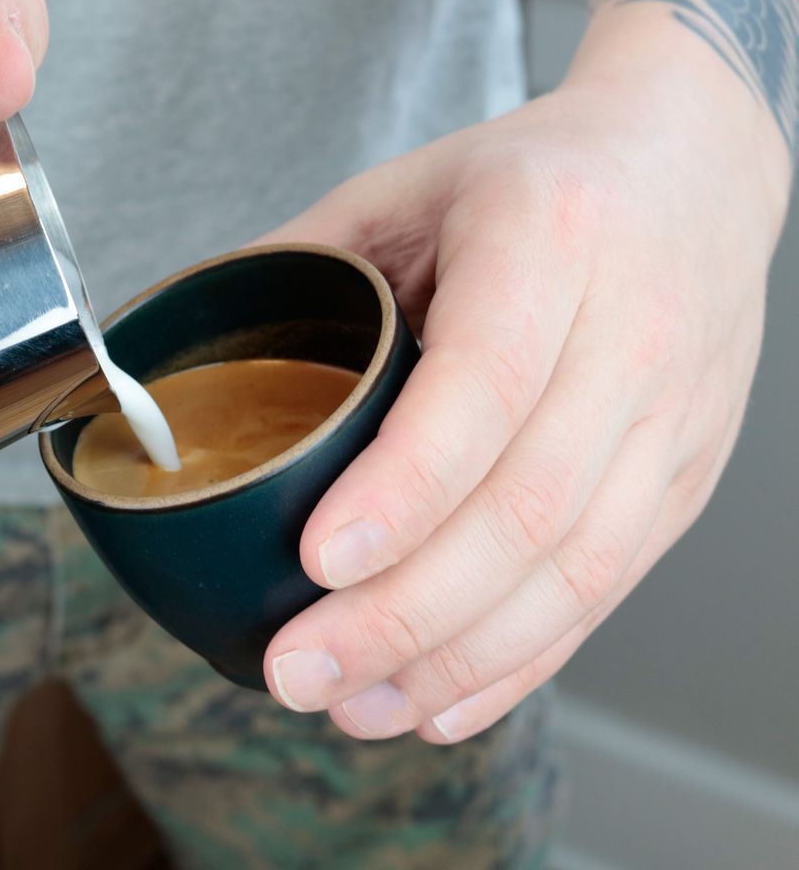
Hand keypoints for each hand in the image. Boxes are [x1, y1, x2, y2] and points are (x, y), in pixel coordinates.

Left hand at [257, 69, 786, 741]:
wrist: (693, 166)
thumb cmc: (534, 176)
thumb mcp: (404, 187)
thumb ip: (295, 268)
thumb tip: (176, 363)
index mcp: (550, 237)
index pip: (485, 386)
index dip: (403, 488)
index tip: (313, 561)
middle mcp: (632, 333)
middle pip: (527, 506)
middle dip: (404, 612)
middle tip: (298, 668)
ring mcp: (673, 417)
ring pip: (575, 572)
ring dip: (454, 659)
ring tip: (351, 704)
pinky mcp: (685, 479)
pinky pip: (608, 590)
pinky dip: (519, 662)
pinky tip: (437, 701)